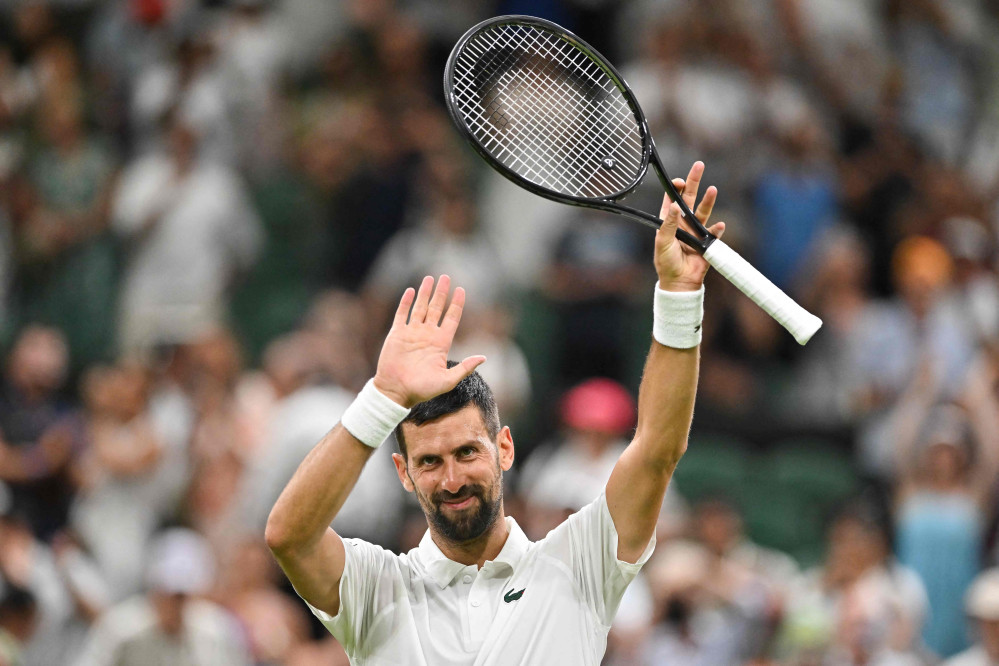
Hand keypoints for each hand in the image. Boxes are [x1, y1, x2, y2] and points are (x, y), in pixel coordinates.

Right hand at [373, 275, 485, 407]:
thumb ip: (465, 367)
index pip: (452, 318)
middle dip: (441, 292)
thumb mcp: (448, 380)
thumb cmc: (422, 390)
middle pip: (437, 308)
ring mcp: (412, 333)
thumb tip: (484, 357)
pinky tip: (412, 290)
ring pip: (420, 307)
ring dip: (425, 293)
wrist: (396, 392)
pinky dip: (407, 302)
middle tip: (446, 277)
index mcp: (441, 343)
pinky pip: (403, 314)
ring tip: (430, 278)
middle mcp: (428, 335)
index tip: (462, 290)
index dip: (457, 304)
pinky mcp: (397, 334)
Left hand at [654, 161, 725, 291]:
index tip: (679, 181)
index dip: (675, 187)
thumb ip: (668, 223)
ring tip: (712, 189)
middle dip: (694, 181)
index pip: (671, 198)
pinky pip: (714, 233)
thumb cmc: (666, 262)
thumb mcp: (662, 242)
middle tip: (699, 165)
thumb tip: (674, 204)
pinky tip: (719, 225)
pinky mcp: (707, 243)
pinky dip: (717, 230)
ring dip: (708, 201)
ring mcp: (696, 231)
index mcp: (668, 221)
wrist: (679, 283)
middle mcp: (682, 223)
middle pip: (689, 198)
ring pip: (703, 211)